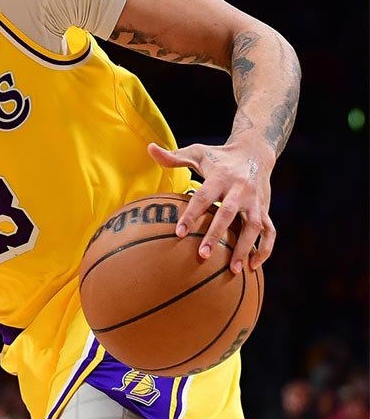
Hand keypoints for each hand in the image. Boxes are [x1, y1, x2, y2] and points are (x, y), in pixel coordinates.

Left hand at [148, 141, 275, 272]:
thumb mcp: (197, 153)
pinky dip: (264, 249)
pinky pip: (269, 232)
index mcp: (220, 177)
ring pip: (253, 227)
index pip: (203, 197)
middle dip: (216, 235)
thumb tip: (150, 148)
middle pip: (227, 214)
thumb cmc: (219, 156)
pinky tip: (252, 266)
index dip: (191, 215)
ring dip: (244, 248)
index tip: (178, 232)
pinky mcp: (265, 210)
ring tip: (233, 270)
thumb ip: (174, 156)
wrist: (254, 153)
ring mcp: (255, 202)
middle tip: (202, 255)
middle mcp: (240, 189)